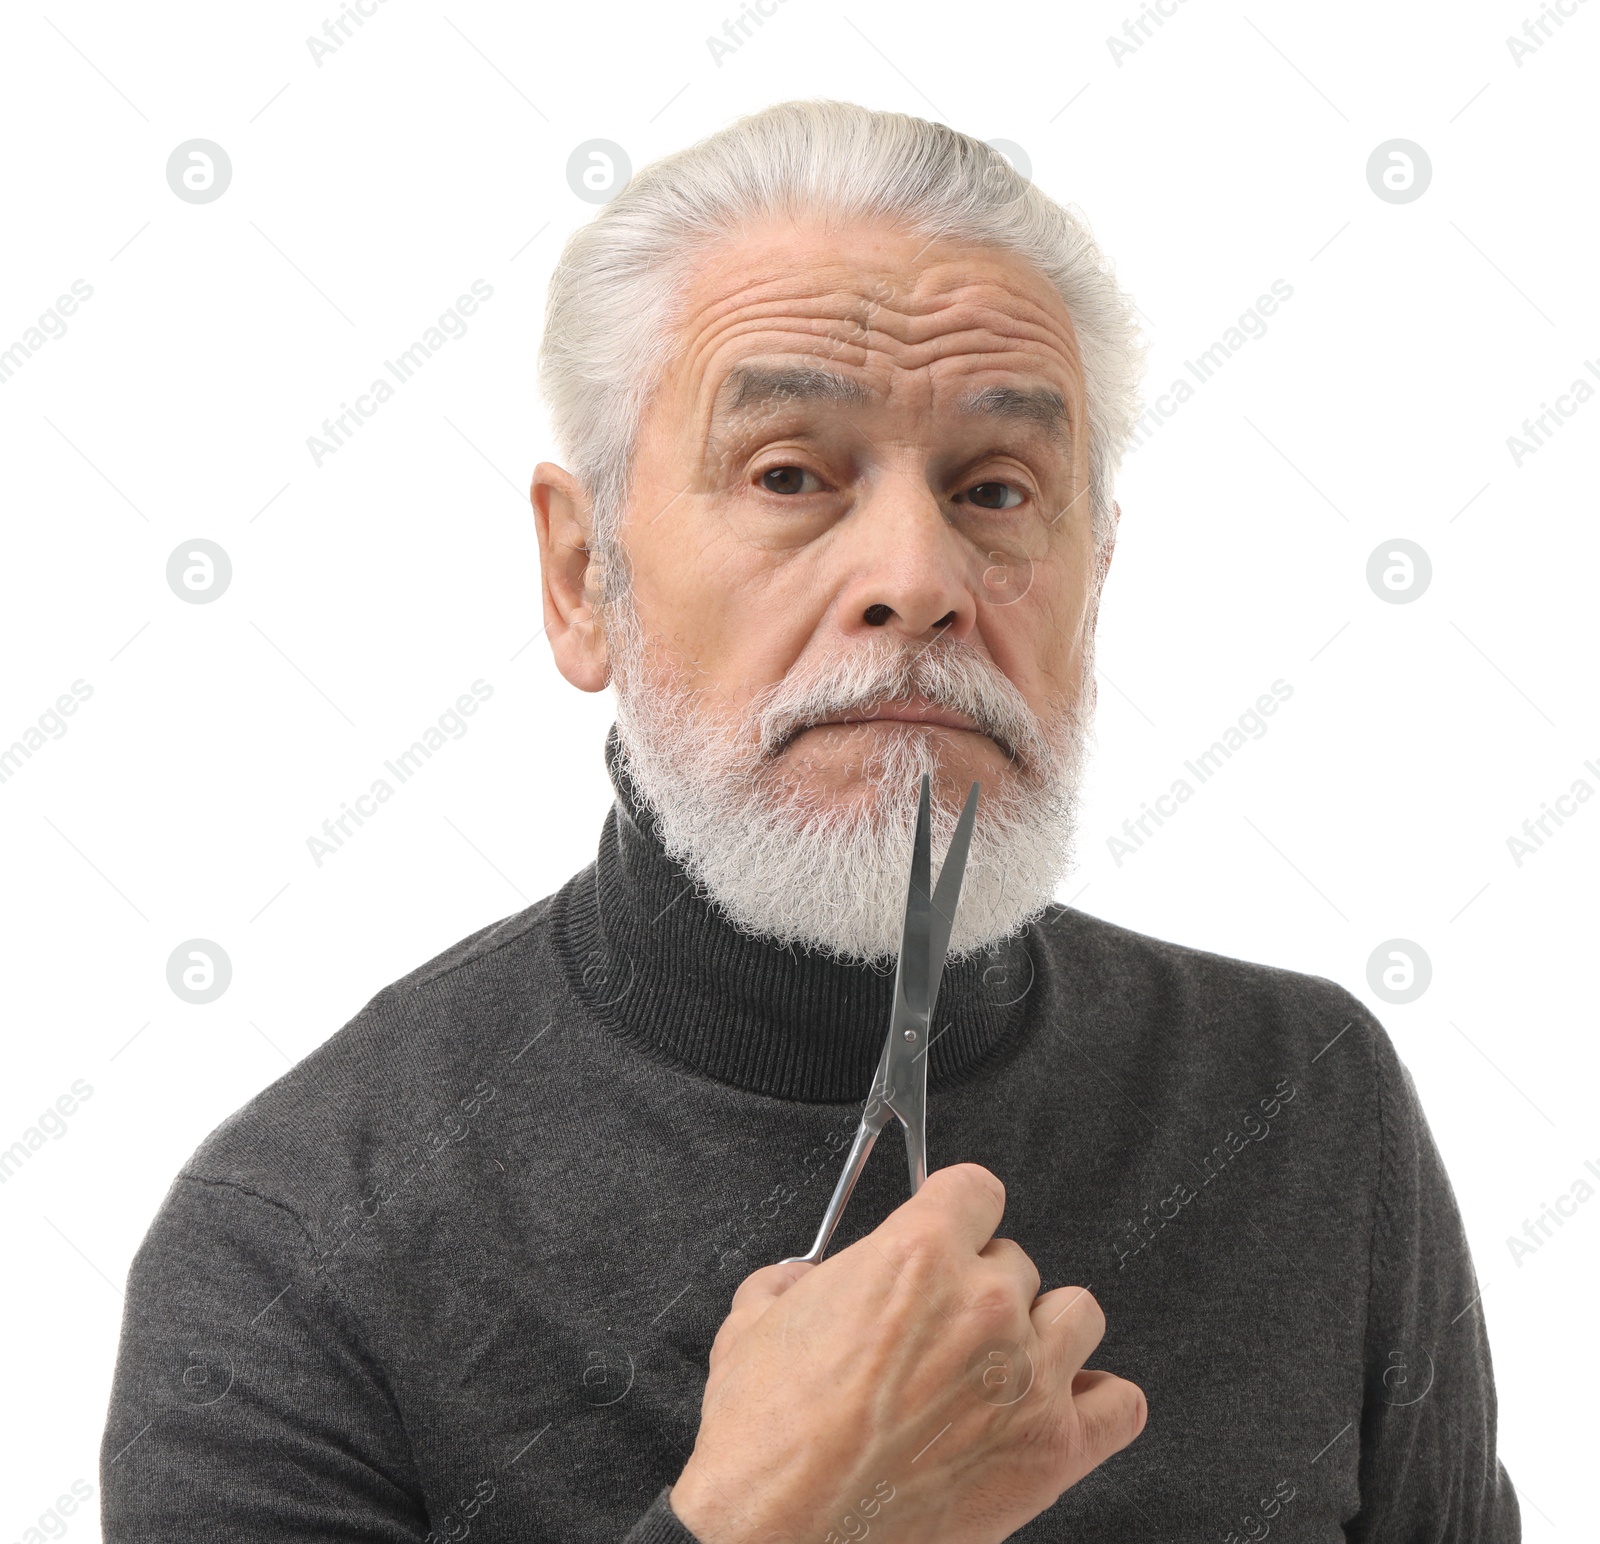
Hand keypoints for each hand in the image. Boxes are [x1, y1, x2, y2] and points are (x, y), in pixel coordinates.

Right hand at [670, 1163, 1145, 1542]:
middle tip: (944, 1331)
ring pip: (1079, 1314)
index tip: (950, 1228)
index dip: (956, 1210)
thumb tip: (803, 1281)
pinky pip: (1121, 1405)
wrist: (781, 1538)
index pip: (976, 1189)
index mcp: (917, 1256)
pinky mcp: (1053, 1451)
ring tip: (1003, 1364)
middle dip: (980, 1288)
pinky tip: (1059, 1409)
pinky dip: (1097, 1403)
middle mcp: (983, 1305)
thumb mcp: (752, 1324)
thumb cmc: (767, 1441)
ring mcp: (1027, 1378)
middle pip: (1017, 1261)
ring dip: (1044, 1332)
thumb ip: (793, 1282)